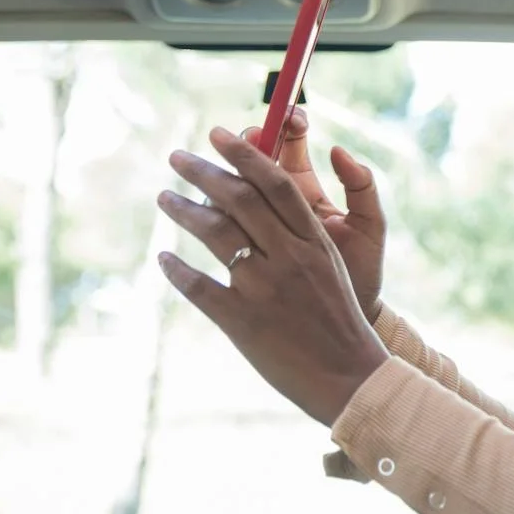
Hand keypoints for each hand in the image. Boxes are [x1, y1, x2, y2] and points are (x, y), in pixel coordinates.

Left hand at [157, 127, 389, 425]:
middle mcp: (289, 258)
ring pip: (215, 233)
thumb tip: (262, 202)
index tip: (218, 135)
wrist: (350, 378)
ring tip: (165, 198)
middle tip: (177, 157)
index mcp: (314, 242)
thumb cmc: (341, 321)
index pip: (275, 183)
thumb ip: (300, 236)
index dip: (244, 153)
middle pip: (239, 199)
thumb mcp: (331, 268)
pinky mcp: (242, 321)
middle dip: (203, 172)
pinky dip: (177, 271)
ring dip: (183, 211)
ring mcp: (264, 289)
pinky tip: (164, 261)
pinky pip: (199, 287)